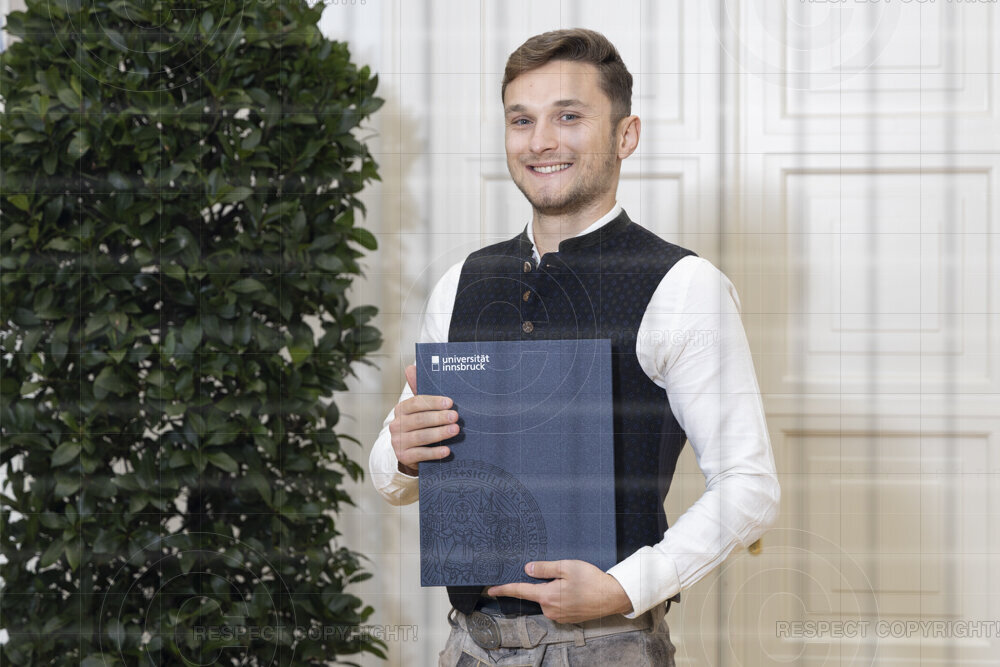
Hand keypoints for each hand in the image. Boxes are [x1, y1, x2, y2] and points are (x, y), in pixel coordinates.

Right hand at [389, 364, 458, 475]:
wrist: (412, 453)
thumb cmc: (422, 425)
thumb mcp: (422, 408)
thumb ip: (419, 389)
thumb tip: (411, 367)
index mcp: (401, 410)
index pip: (416, 403)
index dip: (433, 402)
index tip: (450, 402)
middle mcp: (396, 425)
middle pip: (419, 420)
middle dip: (439, 418)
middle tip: (455, 416)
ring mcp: (398, 442)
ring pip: (420, 437)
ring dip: (439, 433)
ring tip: (455, 430)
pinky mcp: (403, 457)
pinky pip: (420, 454)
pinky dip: (434, 452)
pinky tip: (447, 450)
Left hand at [486, 560, 632, 623]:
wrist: (612, 597)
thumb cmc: (591, 580)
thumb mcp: (567, 567)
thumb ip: (545, 568)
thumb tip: (527, 569)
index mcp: (547, 596)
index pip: (520, 591)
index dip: (504, 589)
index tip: (491, 590)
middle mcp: (550, 609)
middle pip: (536, 593)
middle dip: (543, 583)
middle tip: (560, 574)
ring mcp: (558, 616)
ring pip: (547, 599)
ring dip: (553, 589)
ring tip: (573, 582)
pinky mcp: (567, 618)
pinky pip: (556, 605)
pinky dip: (561, 596)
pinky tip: (575, 590)